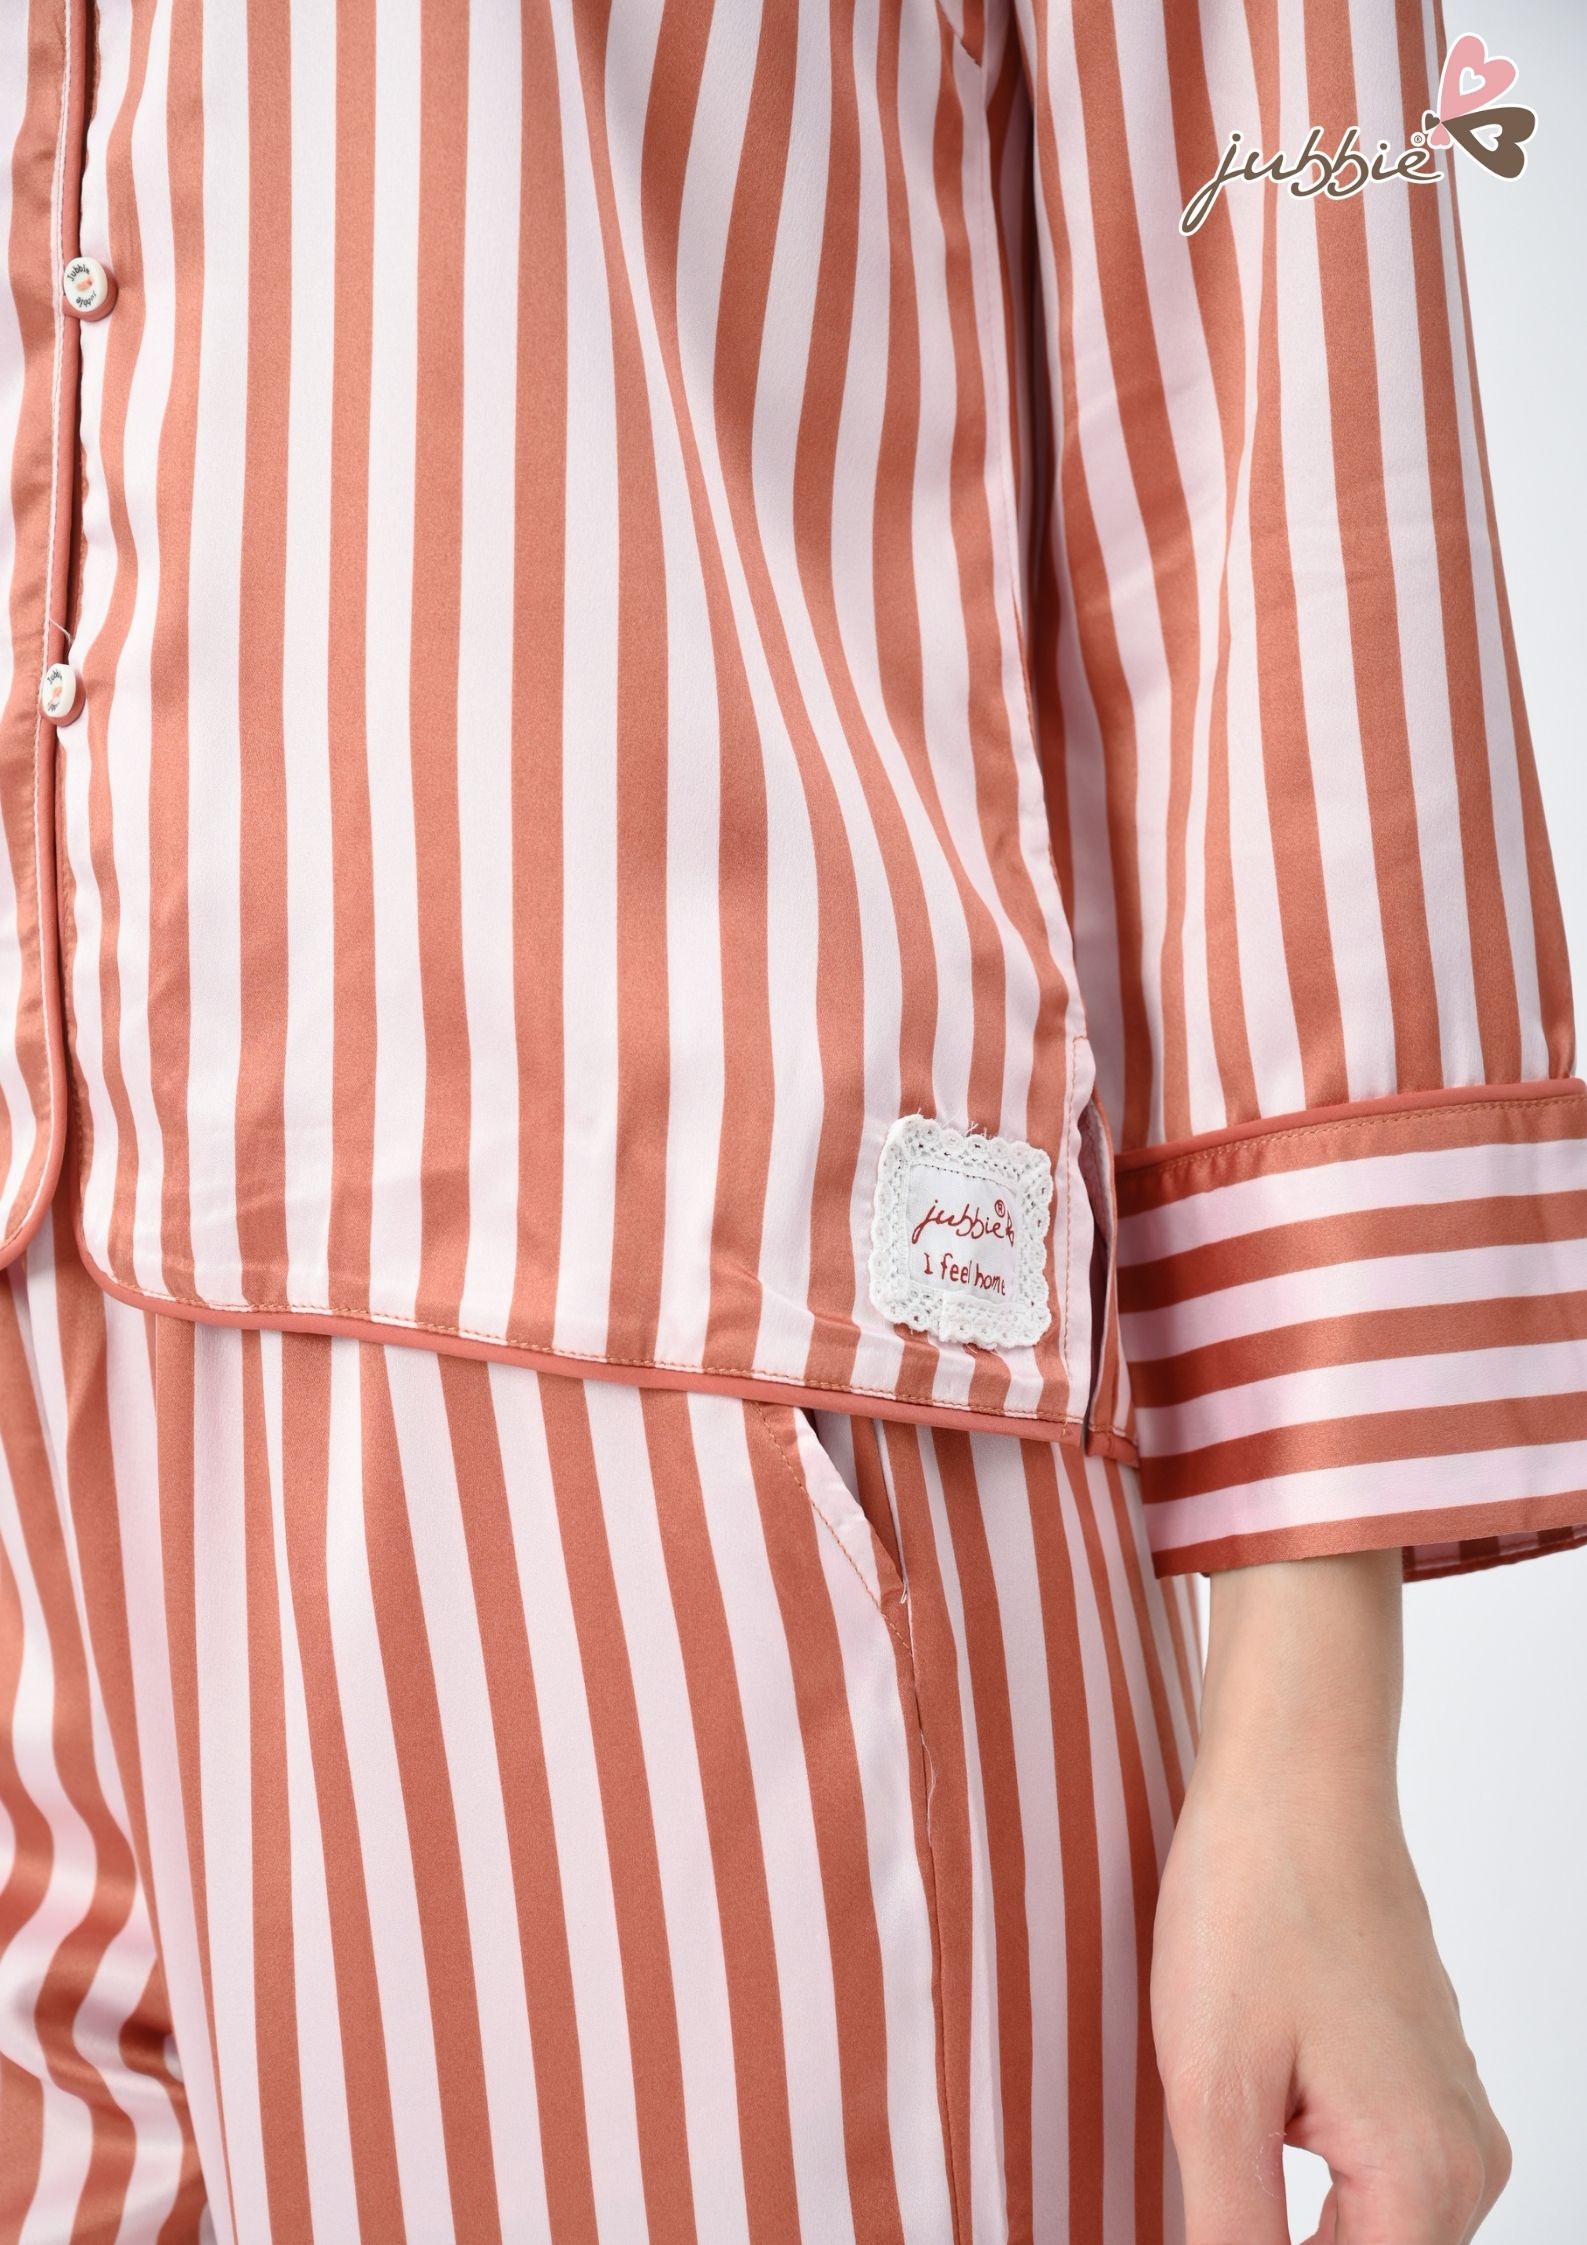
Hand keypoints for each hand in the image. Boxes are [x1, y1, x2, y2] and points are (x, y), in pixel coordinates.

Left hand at [1151, 1551, 1510, 2242]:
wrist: (1296, 1773)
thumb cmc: (1255, 1899)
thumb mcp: (1212, 2091)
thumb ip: (1231, 2235)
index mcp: (1425, 2180)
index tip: (1214, 2198)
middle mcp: (1464, 2161)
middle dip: (1269, 2237)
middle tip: (1216, 2148)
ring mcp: (1449, 2113)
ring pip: (1363, 2229)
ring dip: (1283, 2211)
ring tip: (1229, 2110)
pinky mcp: (1420, 2076)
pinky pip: (1369, 2170)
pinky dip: (1302, 2163)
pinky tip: (1248, 2091)